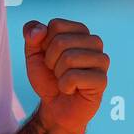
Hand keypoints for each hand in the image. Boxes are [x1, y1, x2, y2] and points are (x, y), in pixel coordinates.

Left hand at [22, 18, 108, 133]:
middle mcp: (95, 42)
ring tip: (65, 81)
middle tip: (57, 72)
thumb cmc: (48, 78)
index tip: (50, 57)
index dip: (45, 44)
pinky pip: (74, 77)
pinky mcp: (102, 80)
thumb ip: (31, 35)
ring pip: (69, 58)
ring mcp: (101, 60)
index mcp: (80, 31)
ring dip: (58, 74)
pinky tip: (71, 90)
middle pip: (61, 41)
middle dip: (51, 61)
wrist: (56, 108)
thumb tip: (39, 29)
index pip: (56, 25)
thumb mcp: (33, 54)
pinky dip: (65, 86)